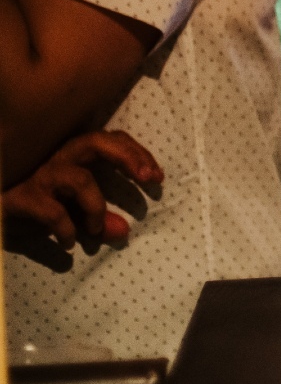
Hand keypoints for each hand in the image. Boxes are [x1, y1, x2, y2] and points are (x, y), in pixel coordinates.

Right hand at [4, 131, 163, 271]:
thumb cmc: (29, 209)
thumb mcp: (68, 215)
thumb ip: (96, 221)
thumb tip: (122, 232)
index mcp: (72, 157)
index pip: (111, 140)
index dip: (137, 154)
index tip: (157, 177)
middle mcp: (56, 159)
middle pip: (96, 141)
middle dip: (128, 157)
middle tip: (149, 179)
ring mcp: (38, 176)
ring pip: (79, 179)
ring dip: (97, 206)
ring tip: (96, 229)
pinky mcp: (21, 198)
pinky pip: (53, 211)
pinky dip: (67, 228)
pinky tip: (69, 243)